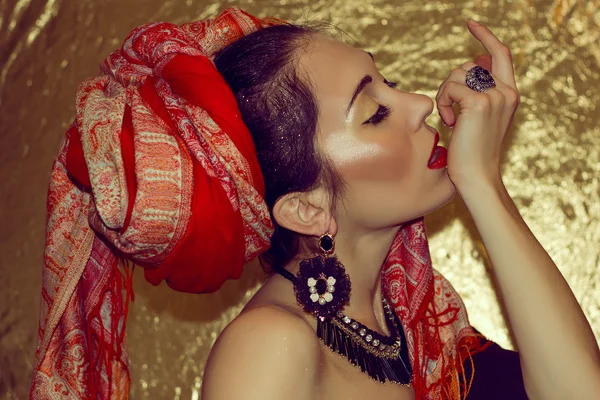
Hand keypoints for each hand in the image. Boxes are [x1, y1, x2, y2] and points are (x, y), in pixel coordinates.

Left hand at [435, 19, 519, 189]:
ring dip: (445, 95)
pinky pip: (450, 89)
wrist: (477, 175)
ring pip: (456, 75)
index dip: (485, 37)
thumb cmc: (472, 151)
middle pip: (468, 66)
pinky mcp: (478, 103)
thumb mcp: (479, 118)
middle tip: (450, 110)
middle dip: (451, 84)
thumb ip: (479, 92)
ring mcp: (494, 96)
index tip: (470, 24)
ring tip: (451, 118)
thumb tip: (474, 63)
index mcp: (509, 93)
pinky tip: (450, 122)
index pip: (501, 54)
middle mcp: (506, 91)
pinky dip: (443, 104)